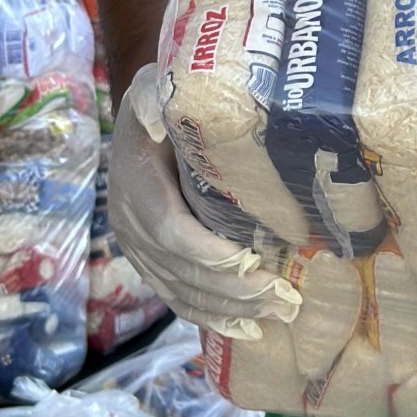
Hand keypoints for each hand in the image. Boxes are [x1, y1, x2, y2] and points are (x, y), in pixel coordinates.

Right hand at [107, 64, 301, 337]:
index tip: (249, 262)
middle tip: (285, 298)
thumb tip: (157, 113)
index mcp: (135, 184)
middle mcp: (131, 225)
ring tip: (278, 314)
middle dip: (233, 291)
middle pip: (182, 271)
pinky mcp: (152, 262)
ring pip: (182, 292)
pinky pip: (178, 297)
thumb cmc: (161, 98)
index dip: (206, 252)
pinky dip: (211, 316)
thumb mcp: (152, 86)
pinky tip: (246, 329)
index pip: (170, 230)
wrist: (140, 117)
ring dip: (230, 309)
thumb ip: (154, 98)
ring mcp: (139, 250)